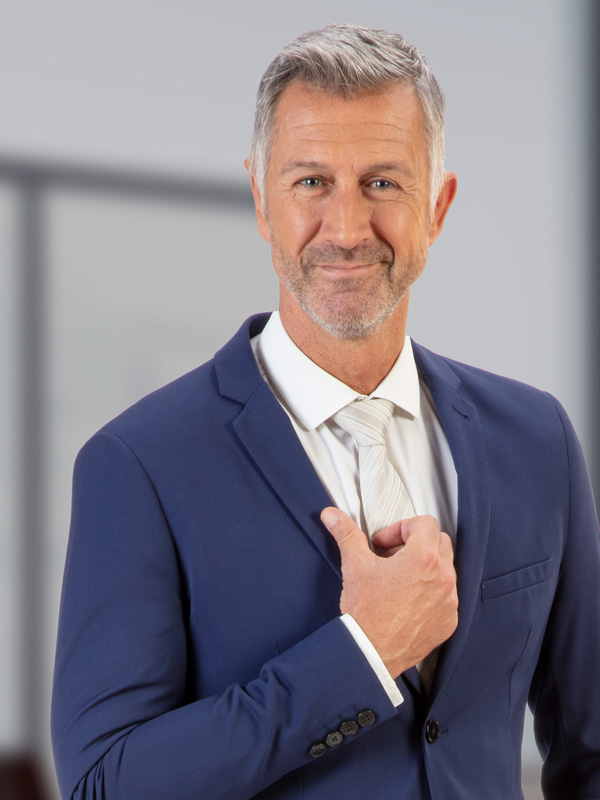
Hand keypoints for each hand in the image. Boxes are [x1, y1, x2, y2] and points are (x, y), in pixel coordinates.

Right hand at [321, 507, 457, 677]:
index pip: (425, 523)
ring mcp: (449, 601)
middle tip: (391, 557)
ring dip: (425, 568)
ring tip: (397, 580)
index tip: (384, 543)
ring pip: (445, 570)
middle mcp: (443, 578)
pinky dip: (430, 593)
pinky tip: (407, 601)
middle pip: (439, 542)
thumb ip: (346, 534)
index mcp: (423, 558)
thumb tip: (332, 515)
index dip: (401, 527)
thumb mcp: (354, 565)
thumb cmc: (365, 612)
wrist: (370, 653)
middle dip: (415, 544)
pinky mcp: (449, 621)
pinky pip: (446, 597)